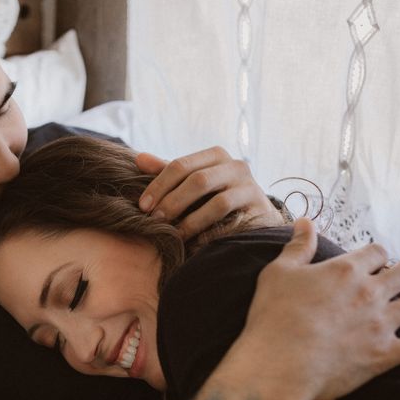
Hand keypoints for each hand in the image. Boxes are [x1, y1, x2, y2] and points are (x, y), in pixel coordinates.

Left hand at [136, 146, 276, 238]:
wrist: (256, 214)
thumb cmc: (216, 196)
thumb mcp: (192, 181)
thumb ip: (168, 172)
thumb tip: (139, 159)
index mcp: (215, 155)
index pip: (181, 165)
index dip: (159, 185)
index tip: (142, 206)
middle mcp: (235, 166)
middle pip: (198, 181)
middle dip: (173, 202)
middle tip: (155, 221)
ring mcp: (251, 187)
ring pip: (218, 203)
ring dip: (191, 221)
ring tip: (175, 235)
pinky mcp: (260, 209)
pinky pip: (233, 223)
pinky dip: (211, 234)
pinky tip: (195, 244)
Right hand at [240, 218, 399, 399]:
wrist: (278, 366)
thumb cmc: (273, 318)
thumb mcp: (277, 273)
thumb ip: (297, 247)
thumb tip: (305, 222)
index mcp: (345, 270)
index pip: (378, 251)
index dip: (375, 257)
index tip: (369, 265)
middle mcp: (369, 293)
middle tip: (392, 283)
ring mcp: (380, 325)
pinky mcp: (385, 355)